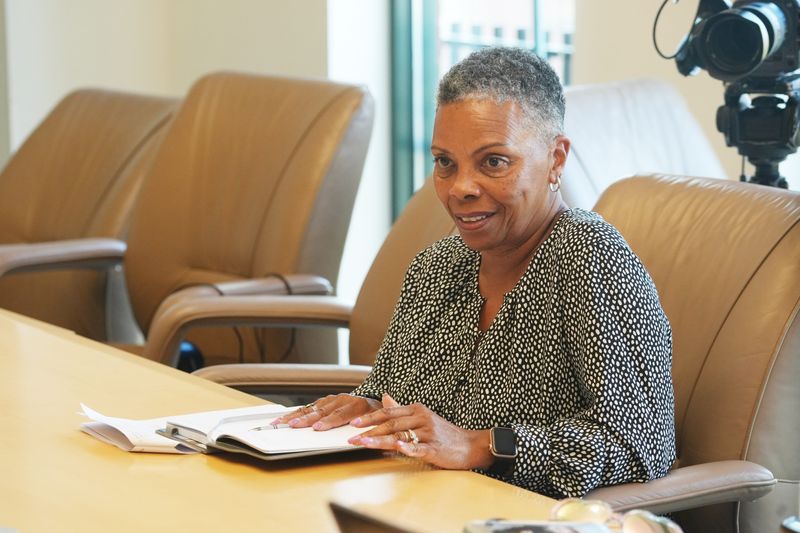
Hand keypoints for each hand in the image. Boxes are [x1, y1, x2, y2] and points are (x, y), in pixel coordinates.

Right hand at [270, 394, 381, 430]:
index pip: (341, 414)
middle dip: (306, 419)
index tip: (317, 427)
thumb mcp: (379, 423)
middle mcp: (344, 400)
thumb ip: (371, 428)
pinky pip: (311, 406)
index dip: (328, 421)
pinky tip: (287, 417)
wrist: (377, 403)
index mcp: (358, 405)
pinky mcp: (327, 401)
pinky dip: (298, 412)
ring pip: (314, 407)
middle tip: (293, 425)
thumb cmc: (377, 417)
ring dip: (297, 415)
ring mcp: (334, 399)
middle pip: (323, 410)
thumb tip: (363, 437)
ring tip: (283, 422)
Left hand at [348, 394, 493, 470]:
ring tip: (364, 443)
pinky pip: (419, 448)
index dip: (371, 417)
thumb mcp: (422, 417)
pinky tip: (398, 449)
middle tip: (351, 436)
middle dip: (370, 430)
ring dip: (381, 440)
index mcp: (417, 410)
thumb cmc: (443, 433)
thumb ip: (401, 409)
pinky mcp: (436, 448)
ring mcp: (429, 433)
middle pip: (392, 424)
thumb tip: (385, 397)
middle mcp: (422, 418)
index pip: (389, 413)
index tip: (354, 422)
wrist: (470, 445)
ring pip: (401, 436)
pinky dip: (408, 448)